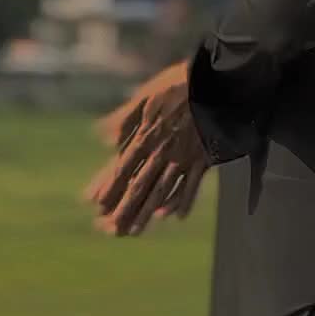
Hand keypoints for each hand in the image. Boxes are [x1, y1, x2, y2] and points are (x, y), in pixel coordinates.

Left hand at [85, 64, 209, 236]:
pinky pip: (192, 186)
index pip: (124, 167)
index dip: (110, 187)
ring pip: (163, 191)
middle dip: (125, 209)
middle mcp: (163, 152)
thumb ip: (125, 118)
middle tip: (111, 230)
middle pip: (141, 185)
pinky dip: (182, 202)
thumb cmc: (180, 84)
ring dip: (147, 213)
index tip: (97, 205)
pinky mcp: (204, 160)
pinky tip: (174, 217)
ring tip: (135, 231)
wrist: (216, 84)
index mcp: (147, 136)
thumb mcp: (146, 95)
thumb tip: (103, 138)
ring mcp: (184, 158)